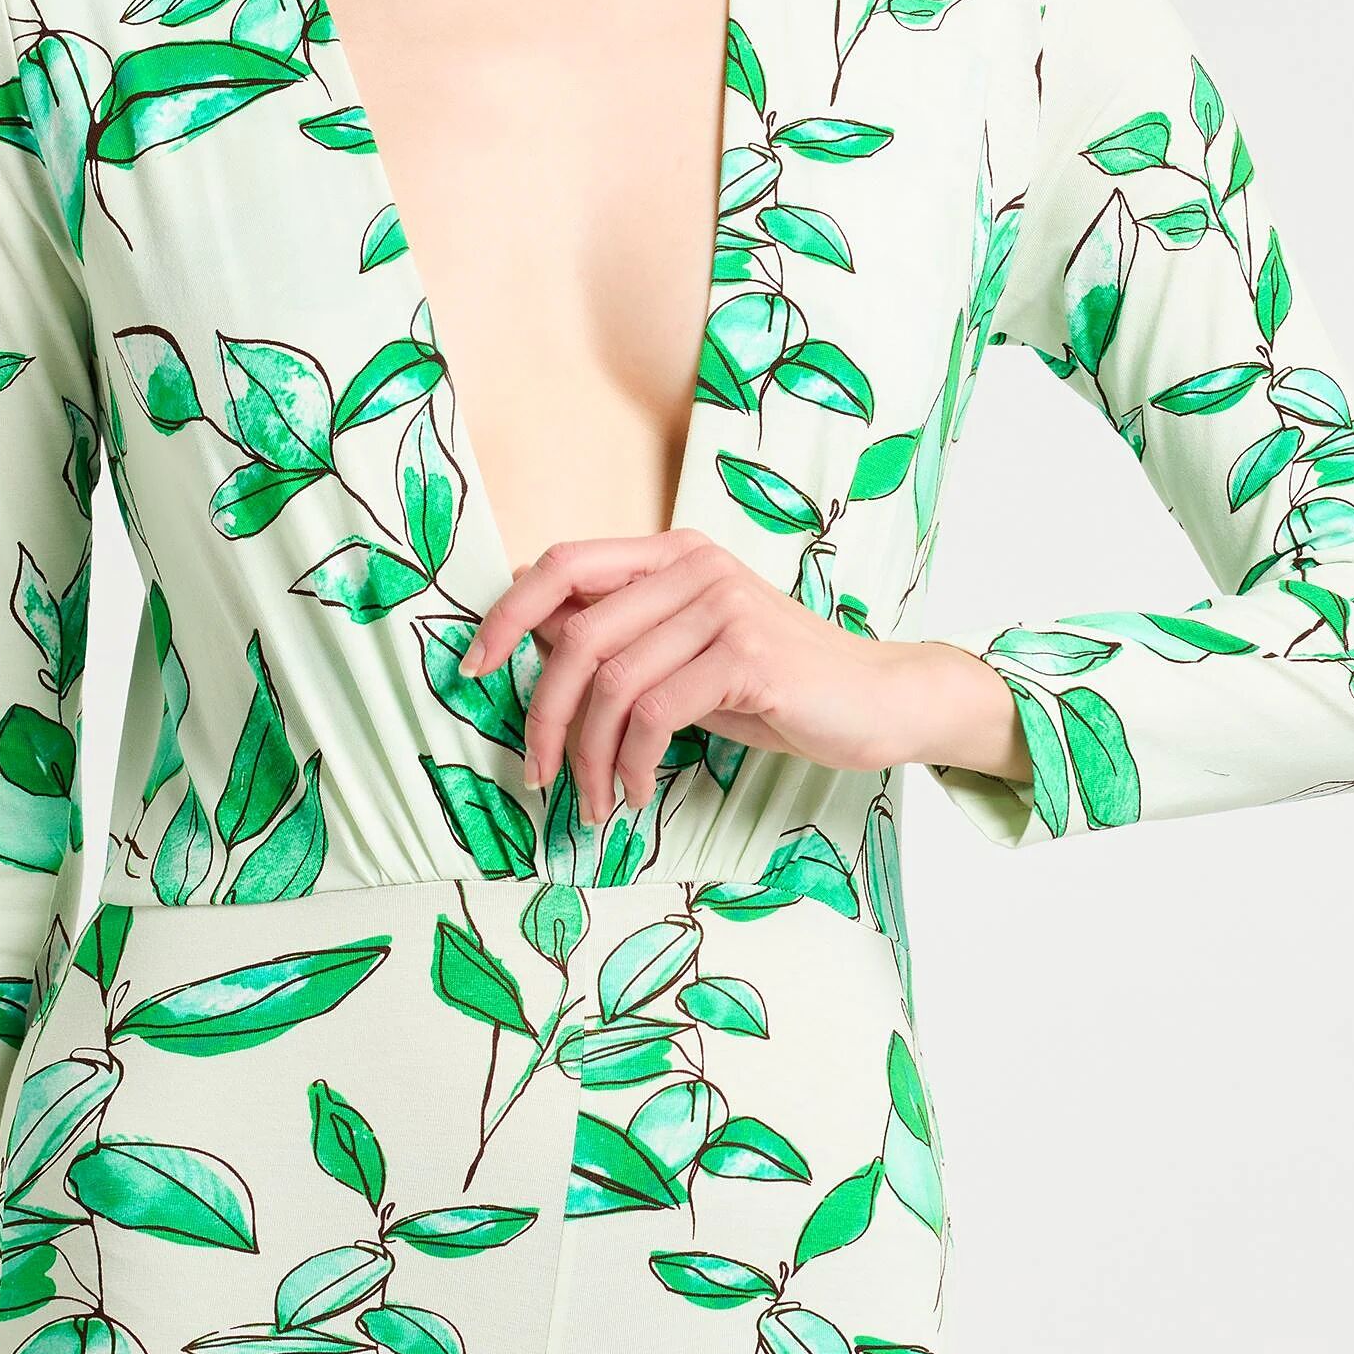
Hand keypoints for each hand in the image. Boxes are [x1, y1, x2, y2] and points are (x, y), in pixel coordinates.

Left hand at [454, 527, 990, 825]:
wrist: (880, 699)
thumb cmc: (778, 684)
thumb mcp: (689, 653)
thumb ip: (624, 639)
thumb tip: (534, 645)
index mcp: (673, 553)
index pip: (563, 562)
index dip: (507, 612)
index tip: (473, 666)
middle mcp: (693, 566)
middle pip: (577, 634)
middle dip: (541, 713)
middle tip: (535, 772)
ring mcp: (722, 606)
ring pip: (610, 682)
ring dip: (586, 756)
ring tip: (591, 800)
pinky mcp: (745, 657)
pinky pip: (653, 715)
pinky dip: (629, 764)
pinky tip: (632, 793)